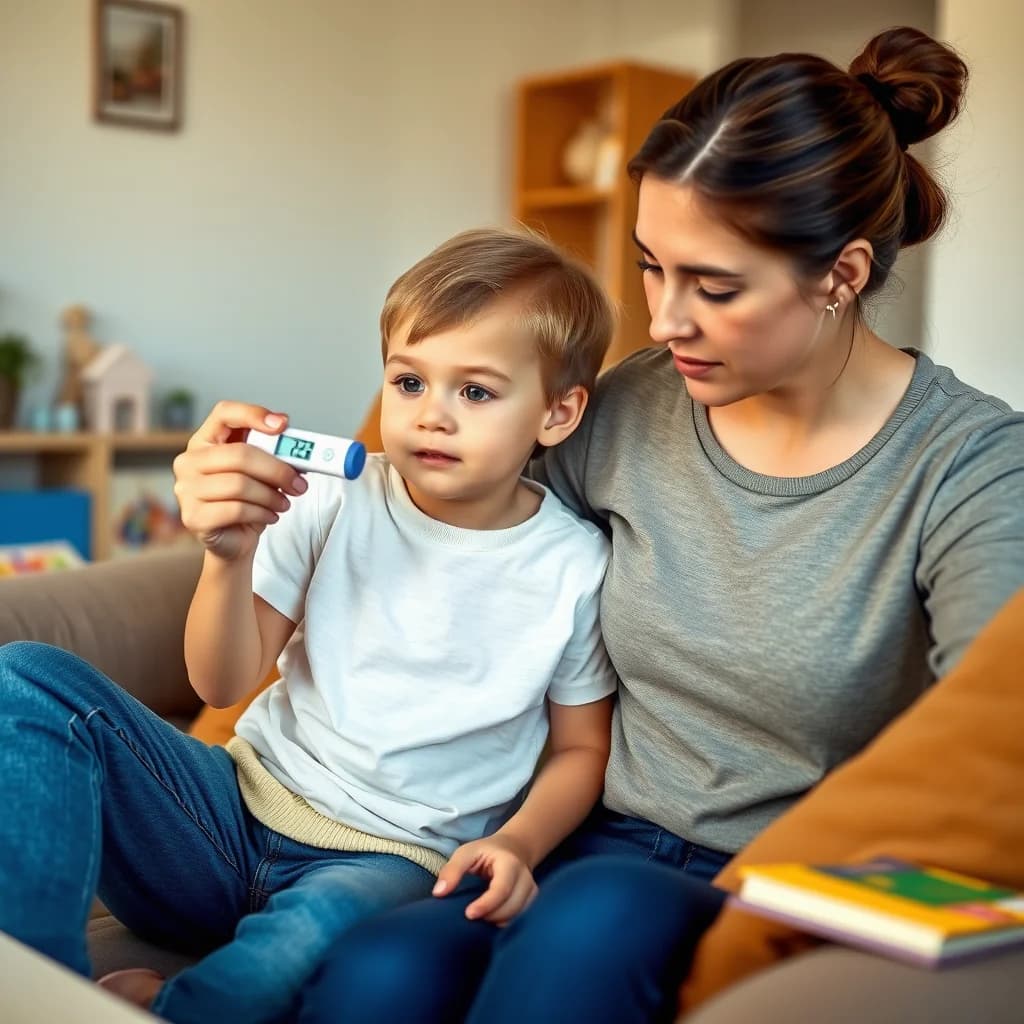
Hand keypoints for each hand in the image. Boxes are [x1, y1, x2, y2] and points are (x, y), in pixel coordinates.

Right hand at [173, 401, 307, 561]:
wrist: (235, 540)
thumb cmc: (248, 501)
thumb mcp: (262, 473)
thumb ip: (275, 454)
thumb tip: (300, 448)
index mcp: (204, 441)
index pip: (224, 413)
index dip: (253, 414)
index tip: (282, 425)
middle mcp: (189, 461)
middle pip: (239, 454)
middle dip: (277, 470)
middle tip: (299, 483)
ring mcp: (186, 489)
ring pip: (240, 484)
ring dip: (271, 496)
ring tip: (284, 503)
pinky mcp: (193, 517)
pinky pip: (236, 510)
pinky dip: (262, 513)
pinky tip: (270, 516)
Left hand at [432, 834, 537, 925]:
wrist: (513, 848)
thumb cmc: (486, 851)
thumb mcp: (466, 852)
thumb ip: (452, 870)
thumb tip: (438, 893)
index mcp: (509, 863)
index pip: (501, 889)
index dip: (486, 905)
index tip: (469, 914)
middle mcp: (525, 877)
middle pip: (512, 906)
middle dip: (491, 916)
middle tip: (472, 915)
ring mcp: (531, 888)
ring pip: (520, 914)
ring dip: (500, 921)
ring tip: (483, 917)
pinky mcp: (532, 898)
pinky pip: (523, 917)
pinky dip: (508, 922)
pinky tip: (495, 920)